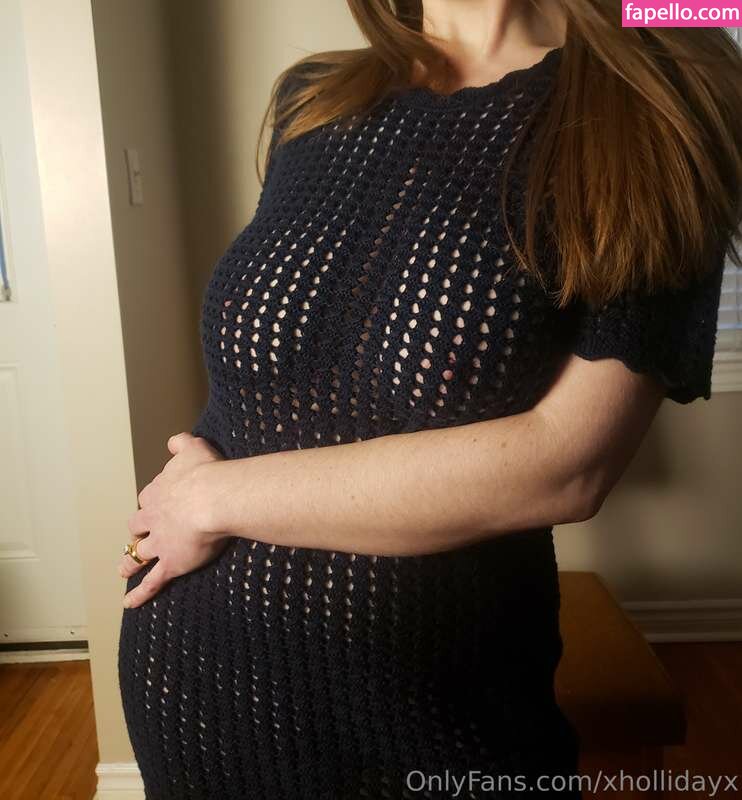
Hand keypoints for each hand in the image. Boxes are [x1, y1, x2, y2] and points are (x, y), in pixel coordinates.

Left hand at [119, 432, 228, 607]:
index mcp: (159, 492)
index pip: (149, 498)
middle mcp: (153, 517)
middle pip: (138, 525)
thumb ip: (181, 443)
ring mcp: (160, 542)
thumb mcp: (194, 448)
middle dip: (137, 531)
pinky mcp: (170, 563)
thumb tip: (172, 441)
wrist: (215, 498)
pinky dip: (140, 593)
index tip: (156, 504)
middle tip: (137, 537)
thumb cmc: (207, 473)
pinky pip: (152, 581)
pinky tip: (129, 603)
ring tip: (123, 570)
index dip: (152, 502)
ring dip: (130, 562)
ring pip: (138, 555)